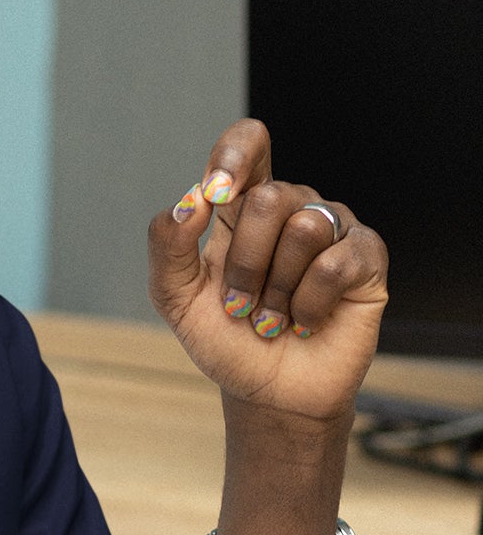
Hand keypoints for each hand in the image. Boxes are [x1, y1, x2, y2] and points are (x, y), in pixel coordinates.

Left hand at [147, 119, 388, 424]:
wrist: (266, 391)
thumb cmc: (225, 339)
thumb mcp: (175, 298)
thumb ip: (167, 246)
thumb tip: (189, 200)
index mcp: (241, 207)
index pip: (247, 143)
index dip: (234, 157)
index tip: (217, 194)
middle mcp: (290, 207)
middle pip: (266, 199)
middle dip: (244, 264)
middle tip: (241, 305)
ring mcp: (332, 228)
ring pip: (303, 228)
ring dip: (276, 290)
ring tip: (273, 317)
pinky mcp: (366, 257)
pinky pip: (334, 263)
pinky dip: (307, 304)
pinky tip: (305, 321)